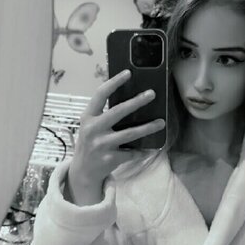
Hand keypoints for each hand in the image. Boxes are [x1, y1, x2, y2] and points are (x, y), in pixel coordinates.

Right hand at [68, 69, 164, 192]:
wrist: (83, 171)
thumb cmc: (91, 143)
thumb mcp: (90, 126)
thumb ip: (103, 114)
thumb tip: (131, 99)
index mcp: (88, 117)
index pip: (100, 95)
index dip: (114, 82)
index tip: (128, 73)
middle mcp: (93, 129)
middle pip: (118, 112)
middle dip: (136, 102)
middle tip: (152, 94)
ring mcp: (102, 145)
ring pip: (130, 133)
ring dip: (148, 128)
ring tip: (161, 122)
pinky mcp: (110, 159)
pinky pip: (132, 153)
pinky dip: (142, 151)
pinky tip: (151, 149)